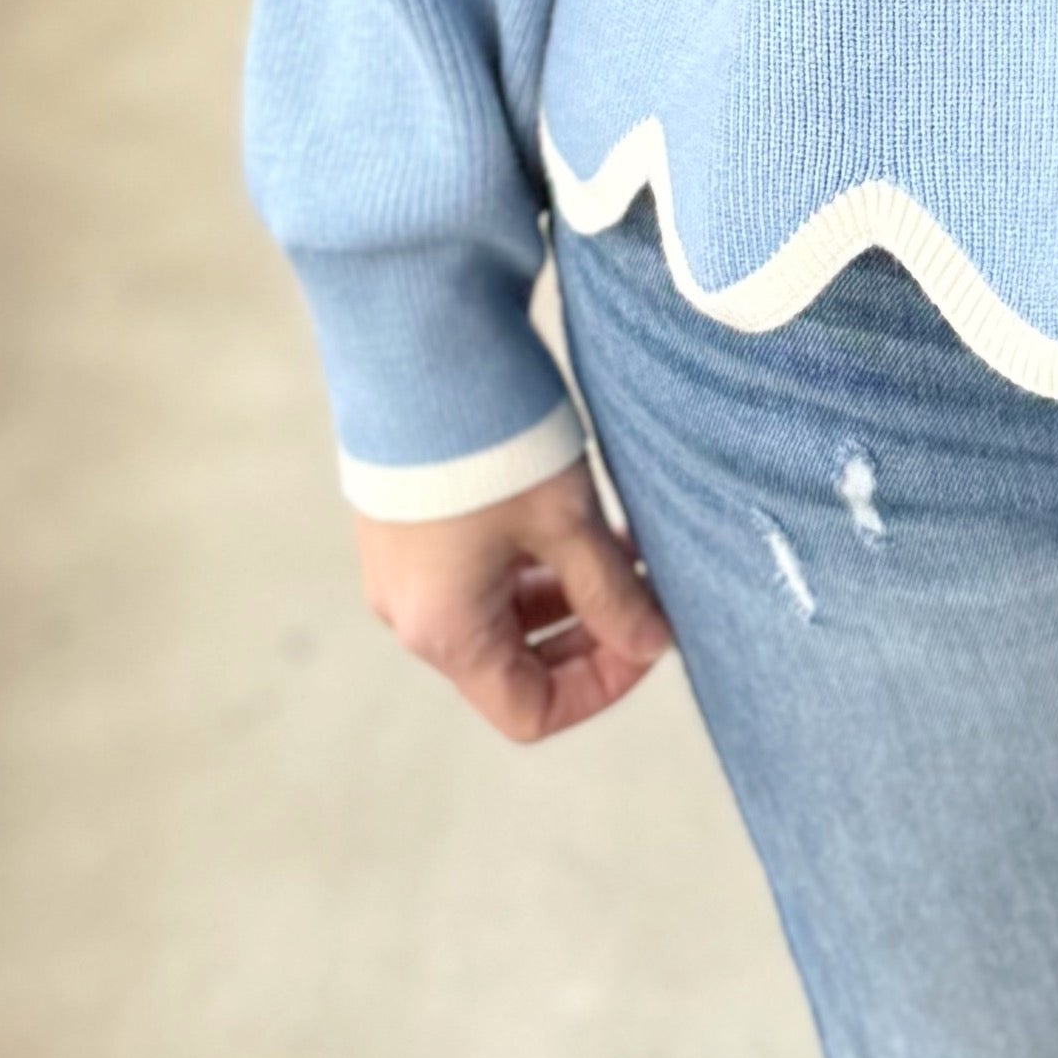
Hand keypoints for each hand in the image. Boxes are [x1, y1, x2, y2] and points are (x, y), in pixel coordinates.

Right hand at [354, 458, 674, 743]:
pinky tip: (573, 512)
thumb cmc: (491, 444)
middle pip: (513, 664)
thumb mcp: (566, 520)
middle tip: (644, 585)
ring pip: (498, 612)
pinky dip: (529, 559)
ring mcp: (404, 569)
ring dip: (564, 591)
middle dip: (588, 634)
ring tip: (619, 541)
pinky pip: (475, 571)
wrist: (415, 345)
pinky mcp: (407, 525)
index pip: (528, 712)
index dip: (600, 687)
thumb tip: (653, 644)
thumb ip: (611, 592)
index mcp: (446, 632)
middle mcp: (414, 614)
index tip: (648, 635)